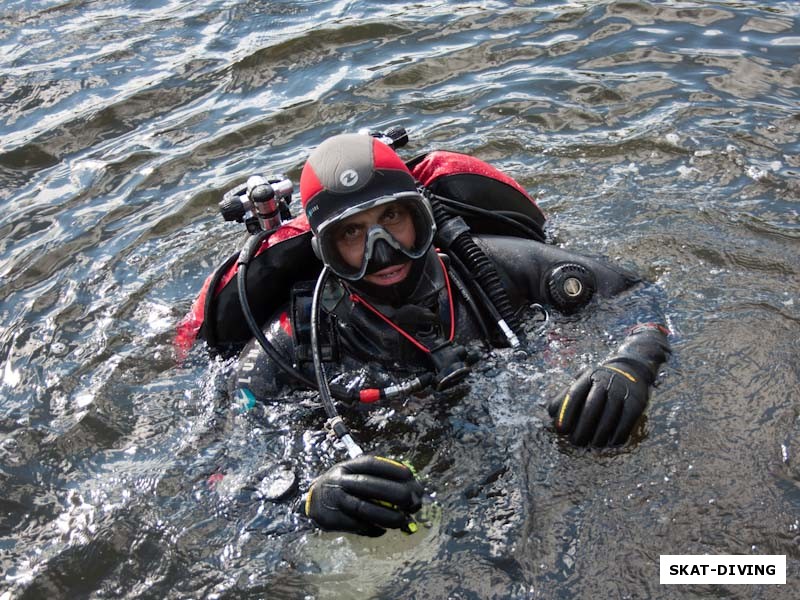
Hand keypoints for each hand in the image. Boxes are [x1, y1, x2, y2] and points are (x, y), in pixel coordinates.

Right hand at [305, 455, 422, 536]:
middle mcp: (340, 481)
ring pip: (363, 508)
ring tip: (404, 520)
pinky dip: (374, 528)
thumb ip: (380, 480)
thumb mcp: (356, 474)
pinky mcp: (332, 519)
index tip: (410, 475)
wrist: (313, 500)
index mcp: (348, 466)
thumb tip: (412, 492)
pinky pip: (357, 525)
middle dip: (394, 493)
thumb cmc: (345, 486)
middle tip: (414, 501)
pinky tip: (384, 529)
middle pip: (369, 485)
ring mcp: (335, 500)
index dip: (391, 469)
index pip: (371, 464)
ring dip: (387, 516)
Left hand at [548, 359, 650, 446]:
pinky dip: (618, 434)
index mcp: (588, 377)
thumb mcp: (581, 382)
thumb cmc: (598, 383)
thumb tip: (551, 413)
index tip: (560, 430)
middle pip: (592, 406)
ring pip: (609, 416)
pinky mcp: (636, 402)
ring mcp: (622, 391)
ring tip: (592, 445)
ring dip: (600, 434)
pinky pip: (626, 422)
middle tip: (576, 442)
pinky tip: (611, 442)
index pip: (574, 394)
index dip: (566, 413)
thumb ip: (565, 396)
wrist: (632, 370)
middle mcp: (605, 382)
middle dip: (582, 427)